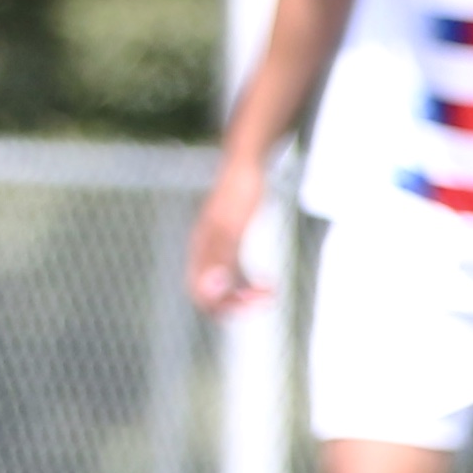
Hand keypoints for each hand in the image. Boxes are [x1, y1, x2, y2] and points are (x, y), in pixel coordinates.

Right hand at [183, 163, 276, 314]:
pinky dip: (250, 283)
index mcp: (201, 252)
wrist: (245, 166)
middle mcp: (205, 253)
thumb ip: (221, 258)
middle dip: (238, 304)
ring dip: (245, 296)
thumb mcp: (233, 227)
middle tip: (269, 298)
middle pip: (211, 295)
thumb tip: (210, 291)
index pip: (202, 294)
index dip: (227, 306)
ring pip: (224, 286)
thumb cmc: (240, 192)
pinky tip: (269, 283)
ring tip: (271, 294)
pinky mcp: (230, 243)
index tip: (256, 301)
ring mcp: (217, 248)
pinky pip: (235, 274)